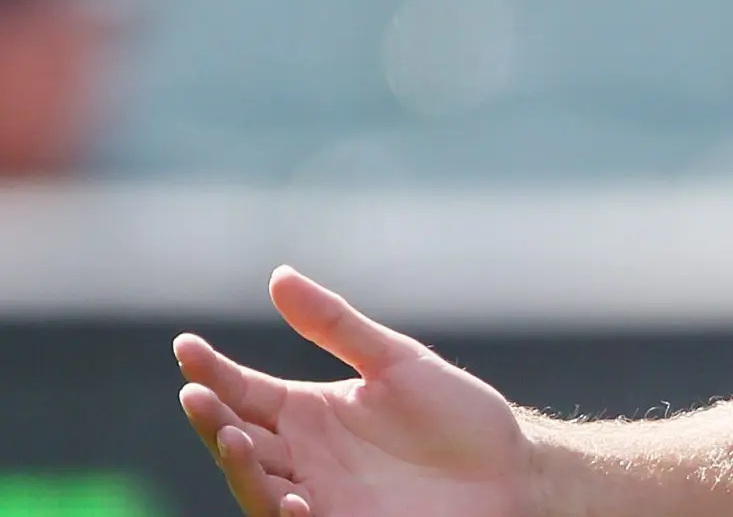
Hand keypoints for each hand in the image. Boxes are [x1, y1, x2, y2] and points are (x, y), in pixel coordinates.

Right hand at [175, 267, 533, 516]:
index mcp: (308, 411)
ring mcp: (318, 495)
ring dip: (241, 467)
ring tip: (236, 438)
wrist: (510, 471)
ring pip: (258, 485)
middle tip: (197, 395)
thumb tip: (278, 276)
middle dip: (214, 419)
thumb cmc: (455, 415)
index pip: (245, 390)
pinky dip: (285, 513)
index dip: (212, 370)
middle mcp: (302, 456)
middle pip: (240, 438)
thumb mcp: (396, 362)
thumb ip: (335, 325)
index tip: (185, 346)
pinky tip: (291, 496)